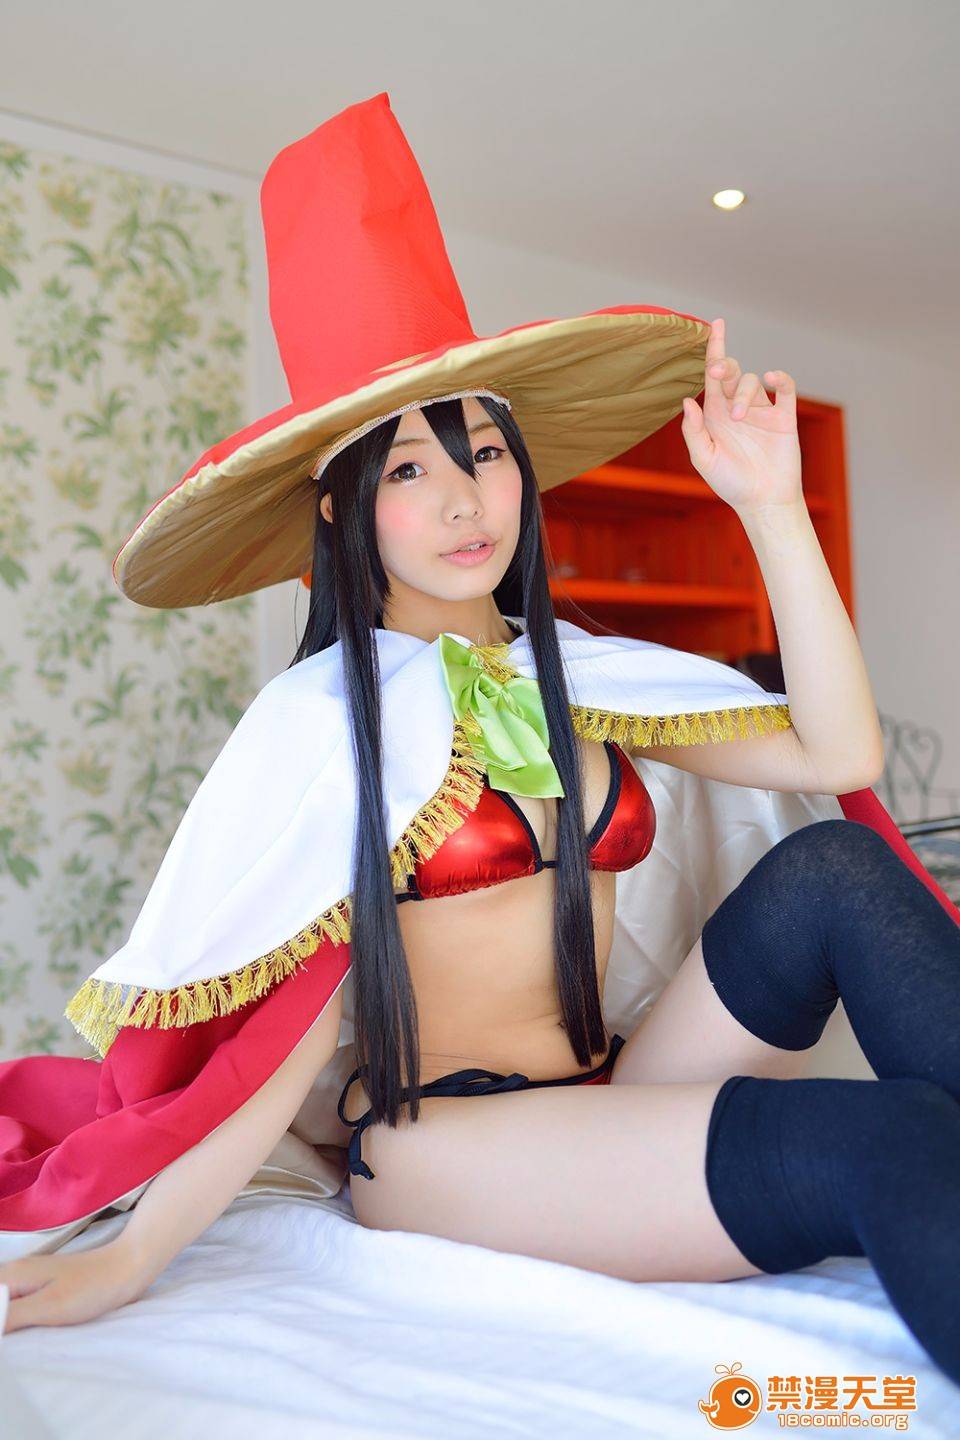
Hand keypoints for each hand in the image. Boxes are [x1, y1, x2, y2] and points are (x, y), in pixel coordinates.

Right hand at [0, 1240, 149, 1333]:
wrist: (127, 1269)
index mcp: (11, 1275)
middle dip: (2, 1323)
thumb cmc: (91, 1288)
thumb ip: (7, 1317)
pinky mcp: (39, 1288)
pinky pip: (13, 1305)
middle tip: (16, 1339)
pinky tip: (22, 1332)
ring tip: (20, 1338)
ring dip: (6, 1323)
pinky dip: (13, 1320)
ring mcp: (26, 1280)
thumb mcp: (47, 1307)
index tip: (9, 1335)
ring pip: (1, 1303)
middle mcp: (14, 1273)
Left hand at [680, 317, 803, 513]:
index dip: (713, 348)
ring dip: (743, 393)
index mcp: (716, 413)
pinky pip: (786, 388)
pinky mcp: (785, 417)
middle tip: (716, 374)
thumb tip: (688, 400)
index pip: (712, 375)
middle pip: (730, 371)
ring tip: (740, 418)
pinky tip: (772, 379)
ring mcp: (763, 410)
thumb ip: (693, 431)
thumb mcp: (704, 459)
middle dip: (722, 365)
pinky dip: (780, 378)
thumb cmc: (731, 483)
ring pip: (752, 381)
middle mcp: (738, 406)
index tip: (714, 325)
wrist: (763, 502)